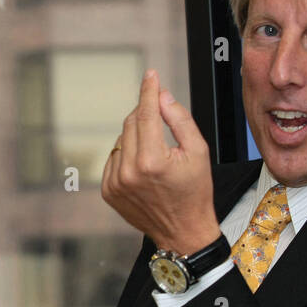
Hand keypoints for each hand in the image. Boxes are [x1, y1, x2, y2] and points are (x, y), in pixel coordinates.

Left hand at [102, 69, 220, 253]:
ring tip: (157, 156)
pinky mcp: (108, 190)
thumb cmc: (194, 192)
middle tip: (161, 119)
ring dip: (137, 137)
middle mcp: (129, 172)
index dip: (148, 91)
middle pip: (131, 124)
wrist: (182, 231)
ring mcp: (115, 183)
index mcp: (152, 161)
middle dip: (145, 114)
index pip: (145, 114)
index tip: (150, 75)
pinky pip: (114, 158)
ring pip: (121, 140)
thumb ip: (179, 119)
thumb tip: (161, 96)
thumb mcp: (198, 151)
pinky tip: (144, 168)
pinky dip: (127, 155)